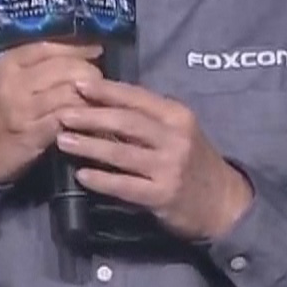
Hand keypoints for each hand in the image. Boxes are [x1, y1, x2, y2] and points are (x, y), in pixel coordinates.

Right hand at [0, 41, 103, 184]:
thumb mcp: (4, 80)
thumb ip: (33, 66)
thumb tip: (74, 53)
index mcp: (8, 63)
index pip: (49, 46)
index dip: (77, 47)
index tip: (96, 50)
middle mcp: (14, 82)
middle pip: (65, 68)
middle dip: (90, 72)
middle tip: (100, 80)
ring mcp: (23, 109)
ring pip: (70, 92)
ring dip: (90, 97)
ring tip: (97, 100)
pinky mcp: (33, 133)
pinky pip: (67, 118)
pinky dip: (82, 117)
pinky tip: (89, 119)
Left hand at [55, 79, 253, 241]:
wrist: (224, 202)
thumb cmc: (193, 161)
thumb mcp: (179, 131)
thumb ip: (148, 117)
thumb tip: (103, 100)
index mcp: (177, 115)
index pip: (137, 97)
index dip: (106, 90)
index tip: (78, 84)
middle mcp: (175, 138)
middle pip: (126, 122)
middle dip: (91, 116)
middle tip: (63, 113)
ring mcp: (169, 167)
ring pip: (122, 153)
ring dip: (89, 146)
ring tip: (63, 141)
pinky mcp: (162, 195)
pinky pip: (125, 186)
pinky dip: (101, 180)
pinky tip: (81, 175)